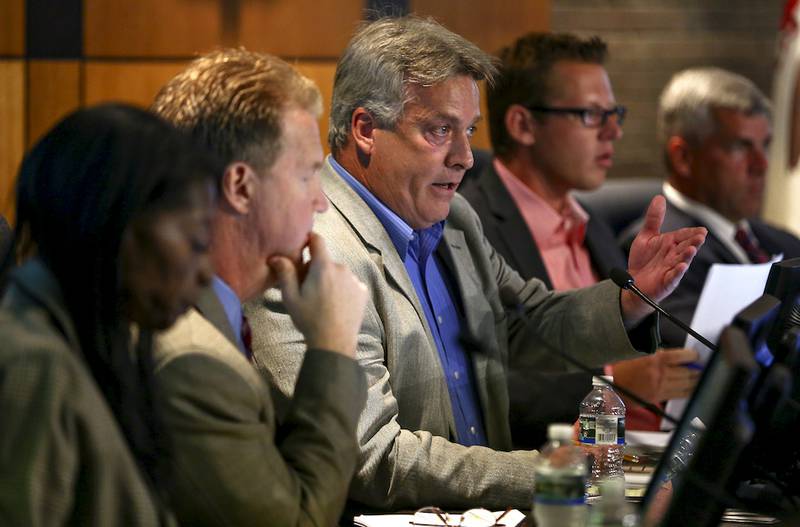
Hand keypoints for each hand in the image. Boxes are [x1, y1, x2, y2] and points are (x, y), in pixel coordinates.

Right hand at [269, 233, 367, 356]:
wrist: (334, 342)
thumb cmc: (309, 319)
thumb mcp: (291, 297)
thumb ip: (285, 273)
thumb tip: (276, 256)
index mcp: (323, 266)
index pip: (317, 240)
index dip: (309, 240)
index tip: (302, 247)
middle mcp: (342, 268)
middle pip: (326, 261)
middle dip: (317, 268)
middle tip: (308, 288)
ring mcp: (354, 279)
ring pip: (338, 273)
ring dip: (331, 279)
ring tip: (323, 300)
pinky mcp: (363, 291)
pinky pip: (350, 284)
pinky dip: (343, 289)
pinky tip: (336, 305)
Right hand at [612, 347, 700, 405]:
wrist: (612, 384)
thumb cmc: (624, 368)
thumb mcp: (641, 355)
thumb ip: (660, 356)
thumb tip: (680, 359)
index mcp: (655, 359)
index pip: (682, 356)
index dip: (693, 356)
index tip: (696, 356)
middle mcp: (659, 373)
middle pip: (687, 372)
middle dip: (697, 371)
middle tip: (701, 368)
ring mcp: (659, 387)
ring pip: (686, 385)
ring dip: (695, 382)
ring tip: (699, 379)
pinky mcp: (658, 397)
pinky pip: (678, 395)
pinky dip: (687, 392)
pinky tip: (691, 389)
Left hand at [622, 195, 705, 322]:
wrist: (633, 282)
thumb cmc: (643, 260)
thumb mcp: (646, 236)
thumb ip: (654, 219)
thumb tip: (659, 198)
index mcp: (670, 244)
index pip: (683, 236)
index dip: (692, 233)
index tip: (702, 230)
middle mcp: (673, 256)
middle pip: (685, 247)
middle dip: (693, 242)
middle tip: (701, 236)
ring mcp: (671, 269)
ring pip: (682, 261)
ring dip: (687, 256)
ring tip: (692, 249)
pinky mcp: (666, 282)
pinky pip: (673, 277)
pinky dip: (677, 272)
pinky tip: (681, 266)